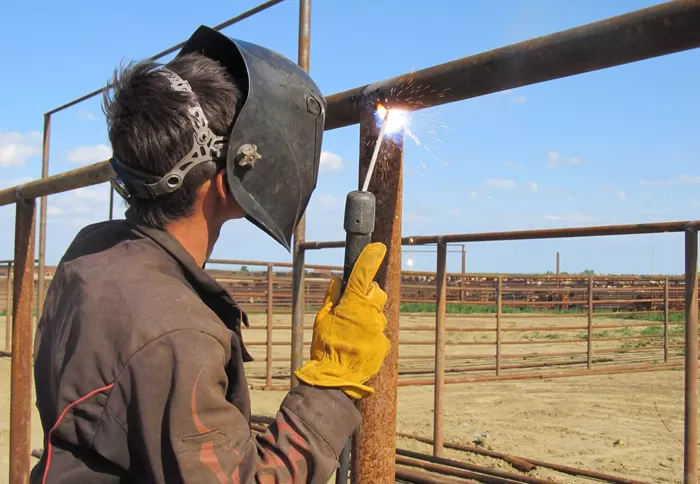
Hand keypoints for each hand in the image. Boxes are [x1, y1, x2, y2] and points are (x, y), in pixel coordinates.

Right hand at [294, 243, 390, 398]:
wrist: (335, 380)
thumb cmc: (325, 347)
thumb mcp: (321, 319)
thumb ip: (332, 298)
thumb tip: (339, 281)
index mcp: (353, 305)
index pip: (363, 275)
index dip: (371, 258)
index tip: (377, 247)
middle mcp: (371, 315)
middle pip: (377, 293)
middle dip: (368, 294)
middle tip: (352, 305)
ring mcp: (379, 330)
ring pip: (378, 314)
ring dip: (368, 317)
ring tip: (351, 332)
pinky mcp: (384, 344)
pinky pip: (378, 332)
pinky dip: (370, 334)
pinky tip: (357, 345)